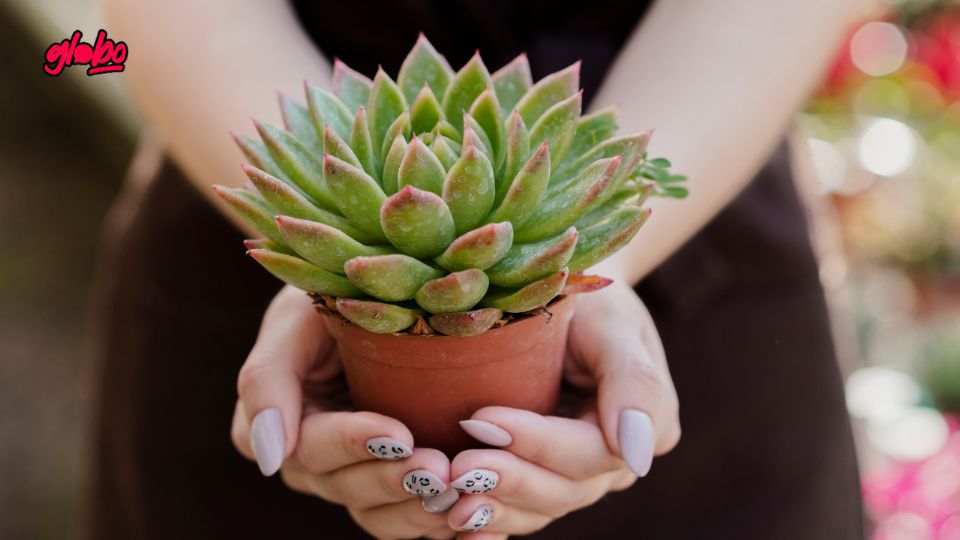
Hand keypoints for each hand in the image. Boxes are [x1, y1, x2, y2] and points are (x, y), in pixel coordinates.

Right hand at [230, 286, 456, 538]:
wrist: (380, 293)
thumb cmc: (329, 292)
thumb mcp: (292, 318)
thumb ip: (265, 377)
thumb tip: (270, 459)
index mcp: (280, 420)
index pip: (311, 446)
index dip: (354, 444)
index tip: (400, 432)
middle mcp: (312, 458)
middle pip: (347, 486)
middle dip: (394, 478)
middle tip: (440, 468)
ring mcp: (354, 473)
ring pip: (379, 513)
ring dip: (419, 508)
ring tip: (460, 489)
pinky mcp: (396, 480)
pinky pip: (411, 516)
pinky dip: (439, 519)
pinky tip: (477, 516)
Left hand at [439, 281, 680, 536]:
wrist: (568, 295)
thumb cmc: (594, 299)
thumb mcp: (615, 323)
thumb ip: (634, 381)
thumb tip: (638, 453)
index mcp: (646, 426)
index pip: (590, 452)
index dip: (537, 442)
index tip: (484, 419)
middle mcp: (614, 462)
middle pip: (563, 490)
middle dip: (508, 480)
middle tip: (455, 469)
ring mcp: (578, 476)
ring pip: (538, 509)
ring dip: (493, 508)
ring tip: (445, 501)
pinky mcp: (541, 476)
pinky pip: (519, 508)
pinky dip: (488, 517)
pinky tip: (452, 521)